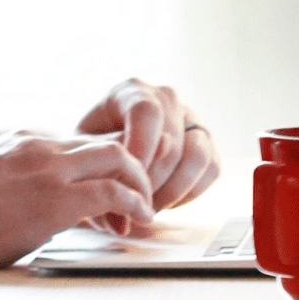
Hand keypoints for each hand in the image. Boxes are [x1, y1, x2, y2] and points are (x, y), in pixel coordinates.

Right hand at [0, 130, 153, 267]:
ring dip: (140, 184)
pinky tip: (139, 219)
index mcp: (26, 139)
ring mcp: (50, 169)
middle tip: (143, 193)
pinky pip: (113, 193)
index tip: (119, 182)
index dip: (108, 162)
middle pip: (109, 142)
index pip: (83, 141)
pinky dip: (134, 204)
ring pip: (118, 159)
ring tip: (146, 208)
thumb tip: (37, 198)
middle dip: (135, 167)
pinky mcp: (56, 199)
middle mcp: (42, 146)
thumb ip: (19, 175)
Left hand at [77, 78, 220, 214]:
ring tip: (149, 207)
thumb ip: (111, 154)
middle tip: (132, 204)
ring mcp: (190, 118)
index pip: (147, 111)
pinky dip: (190, 193)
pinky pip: (212, 169)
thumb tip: (155, 158)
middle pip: (172, 141)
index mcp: (132, 92)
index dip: (141, 147)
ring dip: (173, 190)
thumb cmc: (91, 151)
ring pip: (197, 156)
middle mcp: (166, 99)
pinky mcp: (206, 142)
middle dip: (152, 180)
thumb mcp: (87, 151)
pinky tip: (166, 201)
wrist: (103, 157)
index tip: (128, 178)